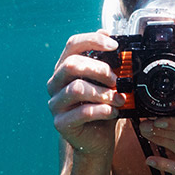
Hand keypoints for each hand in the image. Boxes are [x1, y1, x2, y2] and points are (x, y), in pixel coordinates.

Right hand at [47, 31, 125, 156]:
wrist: (97, 139)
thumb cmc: (101, 107)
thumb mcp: (106, 83)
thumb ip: (107, 62)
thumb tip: (110, 35)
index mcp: (65, 68)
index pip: (73, 44)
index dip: (93, 40)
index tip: (115, 45)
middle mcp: (56, 83)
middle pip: (71, 65)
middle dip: (99, 69)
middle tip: (116, 80)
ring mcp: (56, 103)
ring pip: (77, 89)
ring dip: (104, 93)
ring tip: (119, 99)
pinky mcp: (61, 123)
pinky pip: (82, 112)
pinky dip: (102, 111)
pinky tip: (113, 112)